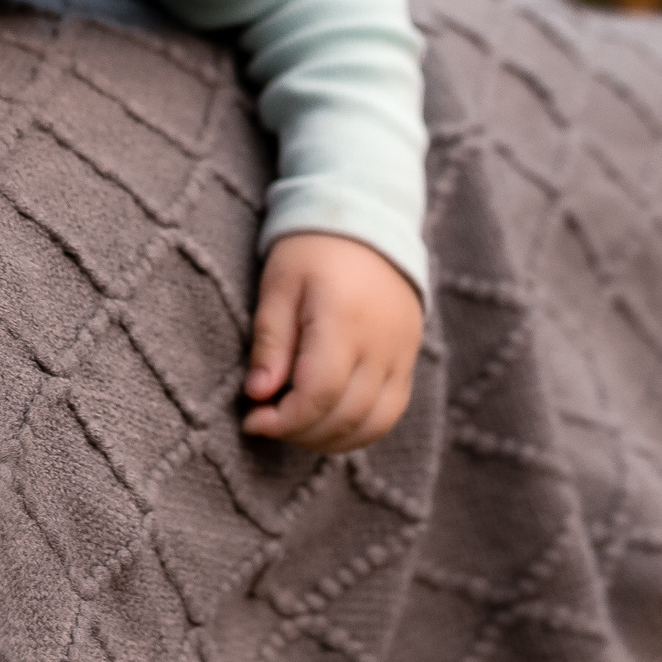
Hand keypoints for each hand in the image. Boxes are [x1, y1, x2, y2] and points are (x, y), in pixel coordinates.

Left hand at [243, 232, 422, 453]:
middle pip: (345, 415)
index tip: (252, 420)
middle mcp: (381, 341)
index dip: (283, 419)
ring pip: (374, 423)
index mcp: (344, 318)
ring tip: (295, 427)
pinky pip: (391, 411)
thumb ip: (270, 341)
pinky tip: (327, 424)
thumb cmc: (311, 252)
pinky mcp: (409, 358)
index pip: (318, 393)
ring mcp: (402, 352)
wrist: (367, 222)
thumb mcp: (278, 285)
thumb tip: (258, 395)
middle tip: (267, 424)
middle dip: (300, 433)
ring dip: (330, 440)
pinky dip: (359, 429)